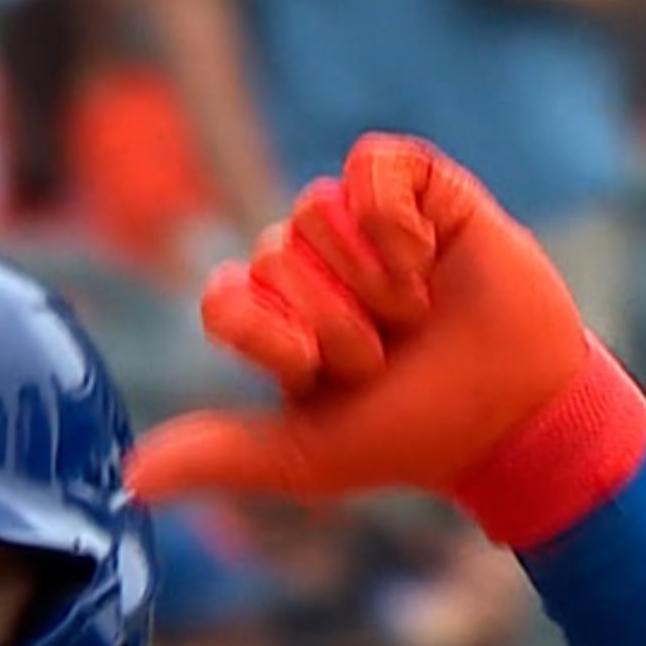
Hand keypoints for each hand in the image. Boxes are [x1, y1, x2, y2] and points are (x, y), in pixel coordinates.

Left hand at [129, 136, 645, 546]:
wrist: (514, 412)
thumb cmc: (412, 433)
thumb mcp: (306, 458)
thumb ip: (221, 456)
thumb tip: (132, 479)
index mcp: (273, 321)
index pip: (224, 299)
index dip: (269, 334)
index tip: (318, 371)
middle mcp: (309, 266)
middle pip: (273, 256)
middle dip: (335, 318)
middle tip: (388, 350)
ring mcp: (359, 223)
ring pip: (315, 213)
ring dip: (371, 278)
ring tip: (414, 311)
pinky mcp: (417, 186)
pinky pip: (369, 166)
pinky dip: (393, 220)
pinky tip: (427, 257)